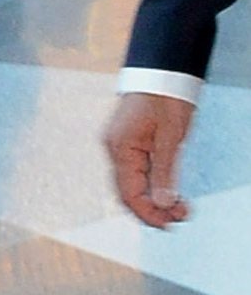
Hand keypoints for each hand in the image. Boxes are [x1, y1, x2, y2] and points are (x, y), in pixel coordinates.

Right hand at [104, 91, 193, 227]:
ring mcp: (118, 145)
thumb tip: (162, 204)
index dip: (149, 213)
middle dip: (152, 209)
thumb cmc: (166, 98)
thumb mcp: (171, 138)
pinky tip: (167, 191)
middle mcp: (114, 148)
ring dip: (153, 199)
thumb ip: (165, 172)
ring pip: (132, 184)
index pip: (129, 193)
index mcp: (120, 147)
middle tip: (181, 216)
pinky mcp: (127, 142)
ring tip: (179, 207)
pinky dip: (151, 185)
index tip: (172, 223)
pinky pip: (135, 172)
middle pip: (128, 192)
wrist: (162, 71)